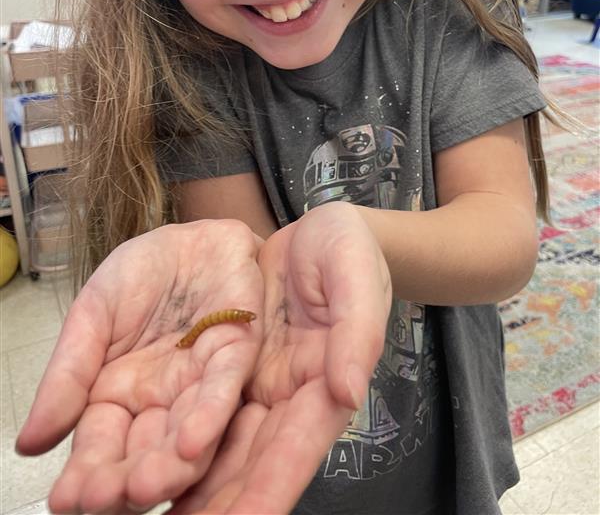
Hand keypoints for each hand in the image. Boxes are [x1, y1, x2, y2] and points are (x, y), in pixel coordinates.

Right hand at [16, 220, 263, 513]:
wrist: (194, 235)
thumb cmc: (144, 273)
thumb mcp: (94, 314)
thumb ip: (68, 373)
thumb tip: (29, 442)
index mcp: (120, 395)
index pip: (100, 444)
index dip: (85, 473)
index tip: (67, 498)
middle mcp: (162, 401)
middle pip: (144, 453)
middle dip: (125, 482)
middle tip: (102, 502)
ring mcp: (201, 383)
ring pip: (187, 436)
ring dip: (168, 466)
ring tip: (144, 487)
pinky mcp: (236, 356)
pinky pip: (223, 391)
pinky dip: (208, 417)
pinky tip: (190, 444)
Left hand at [170, 201, 391, 514]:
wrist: (320, 233)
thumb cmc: (349, 253)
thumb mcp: (358, 280)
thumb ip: (357, 334)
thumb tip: (348, 392)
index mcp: (324, 384)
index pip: (295, 450)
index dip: (268, 492)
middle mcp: (287, 398)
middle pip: (250, 463)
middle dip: (216, 505)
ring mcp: (256, 386)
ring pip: (219, 447)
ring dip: (188, 486)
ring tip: (139, 510)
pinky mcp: (230, 369)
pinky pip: (200, 411)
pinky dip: (175, 443)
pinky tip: (141, 468)